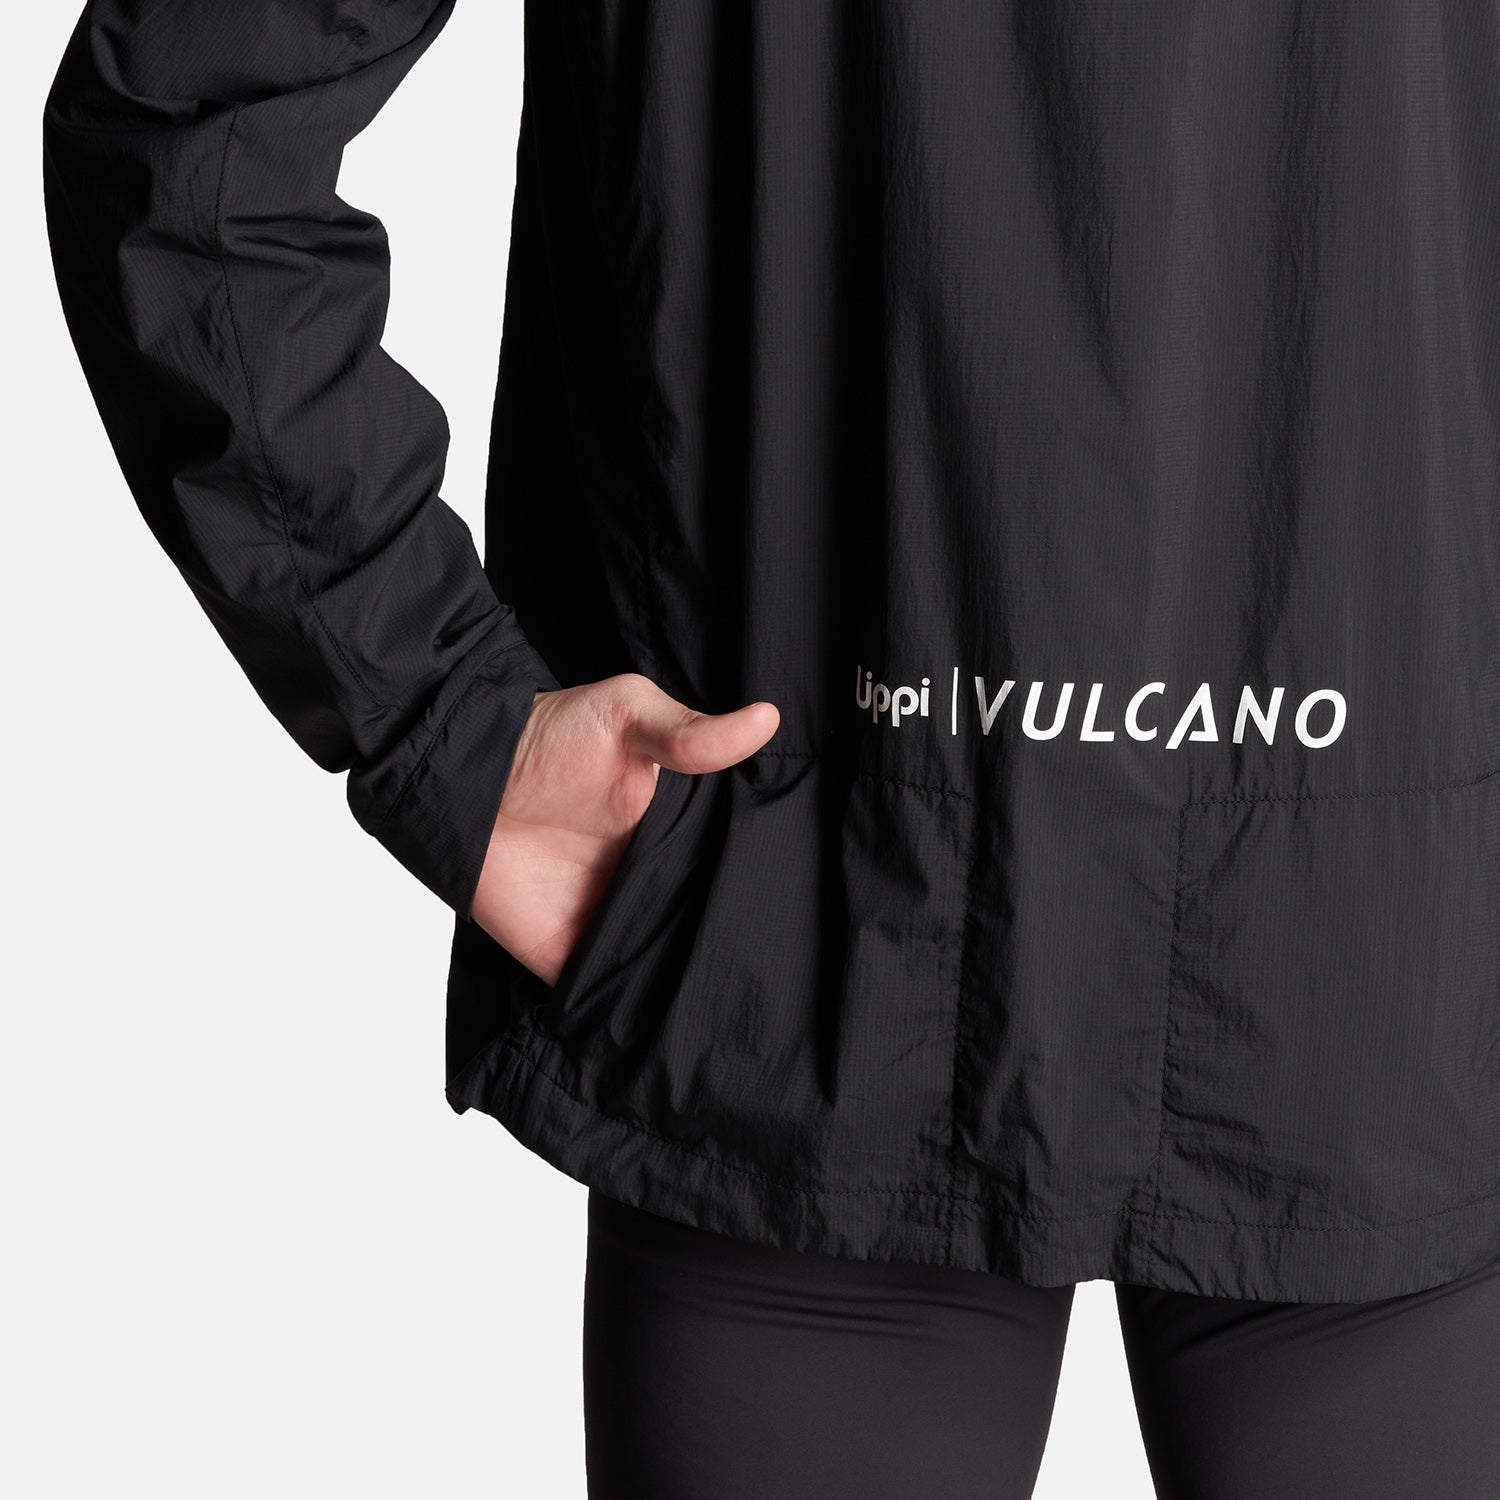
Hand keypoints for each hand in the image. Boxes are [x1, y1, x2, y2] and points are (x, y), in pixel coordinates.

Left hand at [471, 673, 780, 985]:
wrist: (462, 783)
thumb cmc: (547, 738)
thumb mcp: (627, 715)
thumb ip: (691, 733)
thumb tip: (767, 718)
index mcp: (679, 829)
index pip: (733, 863)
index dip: (767, 879)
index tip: (803, 896)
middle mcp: (654, 881)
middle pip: (706, 922)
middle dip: (734, 941)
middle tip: (783, 963)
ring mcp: (615, 923)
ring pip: (668, 967)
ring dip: (692, 984)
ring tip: (742, 1008)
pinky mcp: (572, 958)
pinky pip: (612, 998)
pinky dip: (632, 1014)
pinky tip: (668, 1027)